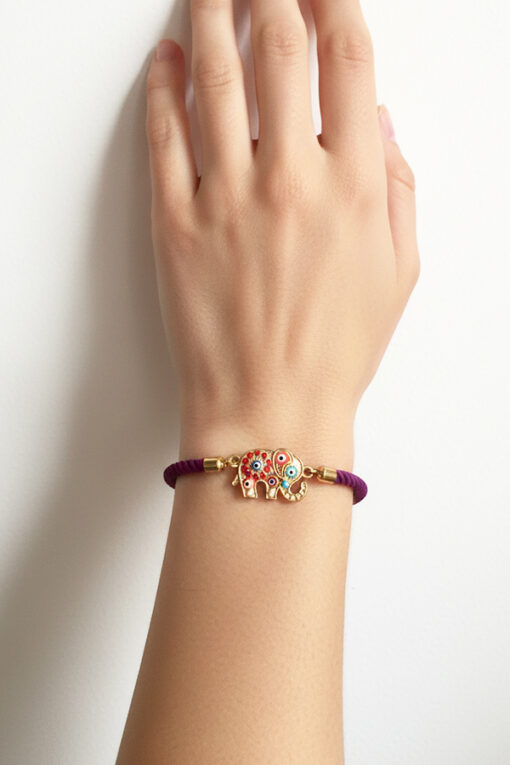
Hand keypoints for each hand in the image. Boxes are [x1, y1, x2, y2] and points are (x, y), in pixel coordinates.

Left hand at [145, 0, 418, 463]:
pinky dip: (161, 88)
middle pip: (276, 49)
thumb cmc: (335, 352)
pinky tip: (164, 59)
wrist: (270, 412)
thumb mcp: (399, 272)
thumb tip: (376, 123)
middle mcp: (290, 180)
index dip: (333, 1)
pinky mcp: (175, 225)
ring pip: (212, 78)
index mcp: (353, 188)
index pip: (345, 57)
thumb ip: (397, 189)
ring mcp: (226, 199)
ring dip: (211, 16)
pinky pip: (164, 138)